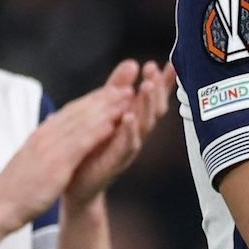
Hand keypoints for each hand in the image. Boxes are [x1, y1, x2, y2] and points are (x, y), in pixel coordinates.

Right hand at [0, 85, 126, 226]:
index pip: (69, 113)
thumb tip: (50, 134)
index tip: (110, 92)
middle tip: (125, 86)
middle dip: (103, 98)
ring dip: (106, 108)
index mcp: (40, 136)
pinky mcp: (55, 164)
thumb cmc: (15, 190)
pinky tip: (114, 124)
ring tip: (126, 97)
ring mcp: (49, 148)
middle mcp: (45, 136)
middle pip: (78, 111)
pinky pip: (80, 144)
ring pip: (82, 122)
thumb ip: (42, 147)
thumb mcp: (29, 162)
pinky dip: (97, 132)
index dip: (91, 101)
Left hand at [61, 58, 174, 203]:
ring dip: (147, 105)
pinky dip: (130, 130)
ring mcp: (129, 147)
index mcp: (134, 120)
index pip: (153, 97)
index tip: (170, 63)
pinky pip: (128, 144)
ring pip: (145, 124)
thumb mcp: (105, 111)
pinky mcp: (117, 161)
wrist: (78, 185)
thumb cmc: (93, 147)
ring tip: (147, 86)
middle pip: (154, 108)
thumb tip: (132, 63)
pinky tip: (130, 116)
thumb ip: (118, 89)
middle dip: (157, 88)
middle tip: (155, 70)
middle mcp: (137, 133)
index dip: (163, 81)